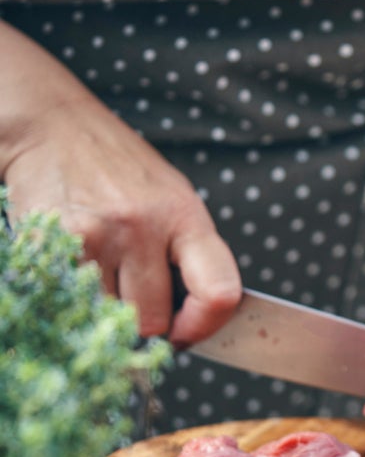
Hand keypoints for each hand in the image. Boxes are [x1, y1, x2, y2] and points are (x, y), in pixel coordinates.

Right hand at [0, 24, 240, 345]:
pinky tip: (80, 261)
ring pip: (111, 316)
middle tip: (135, 296)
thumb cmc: (121, 169)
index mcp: (186, 216)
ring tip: (105, 270)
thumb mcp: (173, 198)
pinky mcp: (59, 241)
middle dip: (145, 320)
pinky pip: (75, 298)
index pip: (218, 291)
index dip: (205, 325)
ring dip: (108, 307)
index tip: (187, 332)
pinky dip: (77, 293)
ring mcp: (99, 235)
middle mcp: (145, 226)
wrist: (54, 125)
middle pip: (153, 320)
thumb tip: (196, 318)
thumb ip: (188, 254)